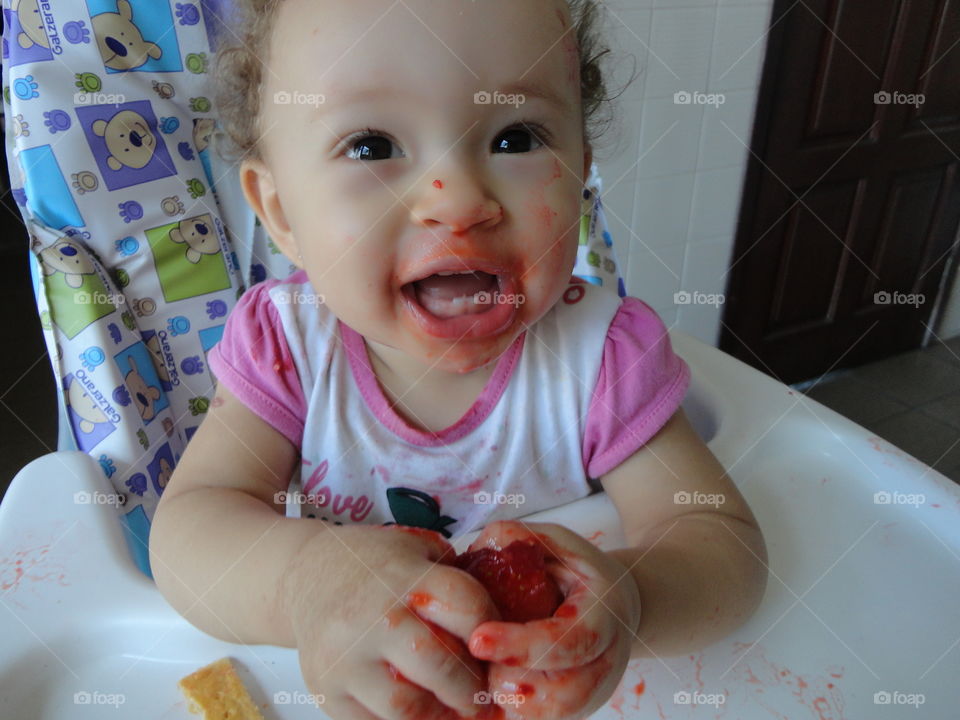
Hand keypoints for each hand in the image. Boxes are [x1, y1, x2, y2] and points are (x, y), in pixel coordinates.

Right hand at [281, 525, 500, 718]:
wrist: (305, 575)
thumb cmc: (374, 564)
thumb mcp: (418, 551)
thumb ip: (457, 581)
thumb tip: (510, 622)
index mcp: (404, 577)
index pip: (466, 607)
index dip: (495, 631)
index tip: (502, 648)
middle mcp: (373, 616)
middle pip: (439, 664)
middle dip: (472, 689)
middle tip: (485, 697)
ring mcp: (345, 658)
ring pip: (406, 708)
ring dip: (442, 717)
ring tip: (456, 712)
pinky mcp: (326, 691)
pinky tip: (423, 715)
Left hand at [463, 521, 640, 719]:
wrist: (616, 607)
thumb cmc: (577, 572)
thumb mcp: (557, 542)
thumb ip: (520, 538)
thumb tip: (480, 548)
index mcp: (603, 617)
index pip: (566, 641)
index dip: (521, 645)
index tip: (478, 639)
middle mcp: (605, 664)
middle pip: (564, 696)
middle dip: (512, 685)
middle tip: (473, 663)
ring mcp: (593, 693)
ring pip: (552, 717)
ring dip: (509, 704)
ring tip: (476, 675)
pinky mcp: (575, 711)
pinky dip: (509, 711)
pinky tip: (483, 689)